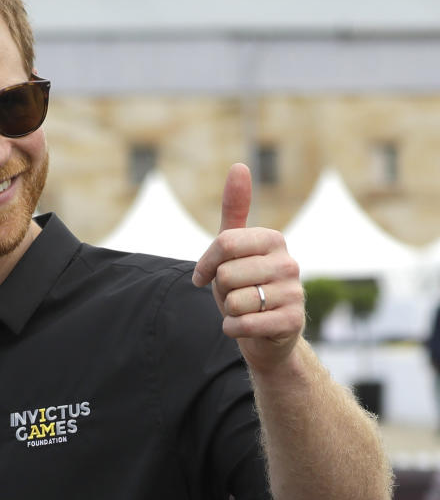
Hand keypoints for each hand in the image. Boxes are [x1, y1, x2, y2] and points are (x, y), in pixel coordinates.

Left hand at [192, 163, 304, 374]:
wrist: (266, 333)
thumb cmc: (245, 286)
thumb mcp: (234, 250)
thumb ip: (235, 211)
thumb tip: (238, 165)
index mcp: (273, 239)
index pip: (224, 244)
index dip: (206, 265)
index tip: (205, 275)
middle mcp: (289, 262)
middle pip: (226, 275)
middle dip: (221, 291)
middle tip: (235, 295)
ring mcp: (294, 292)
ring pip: (234, 302)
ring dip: (228, 312)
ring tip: (244, 310)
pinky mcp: (292, 321)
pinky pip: (243, 324)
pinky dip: (233, 329)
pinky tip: (245, 326)